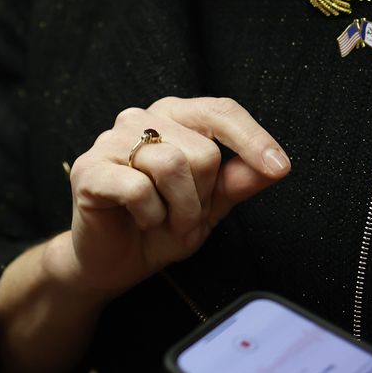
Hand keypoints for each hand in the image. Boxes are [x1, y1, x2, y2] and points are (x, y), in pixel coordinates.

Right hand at [55, 97, 290, 296]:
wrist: (110, 262)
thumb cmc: (158, 225)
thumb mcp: (209, 206)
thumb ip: (238, 181)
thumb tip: (277, 165)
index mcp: (172, 117)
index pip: (220, 111)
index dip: (253, 138)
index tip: (280, 167)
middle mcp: (140, 118)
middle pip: (202, 150)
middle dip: (203, 198)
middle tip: (186, 220)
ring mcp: (110, 140)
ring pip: (172, 165)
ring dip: (180, 210)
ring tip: (167, 224)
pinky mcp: (91, 169)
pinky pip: (139, 188)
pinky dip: (150, 214)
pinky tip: (140, 220)